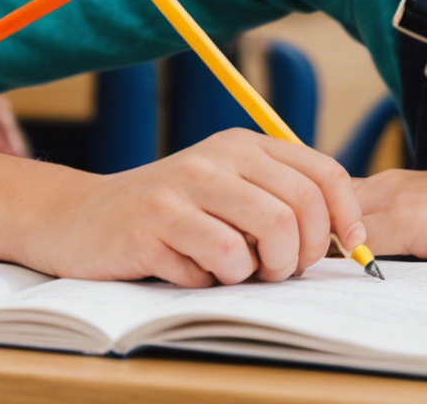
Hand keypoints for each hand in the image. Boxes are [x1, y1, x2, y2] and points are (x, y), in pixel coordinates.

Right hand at [16, 127, 364, 286]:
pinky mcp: (153, 223)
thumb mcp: (226, 192)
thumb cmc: (167, 216)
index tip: (346, 249)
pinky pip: (216, 263)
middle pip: (299, 211)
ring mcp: (182, 188)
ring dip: (258, 271)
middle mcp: (216, 158)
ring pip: (265, 235)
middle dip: (299, 256)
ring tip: (231, 272)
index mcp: (242, 145)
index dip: (345, 218)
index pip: (322, 174)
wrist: (80, 219)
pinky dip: (213, 281)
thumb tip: (345, 238)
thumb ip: (277, 202)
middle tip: (276, 272)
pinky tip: (188, 270)